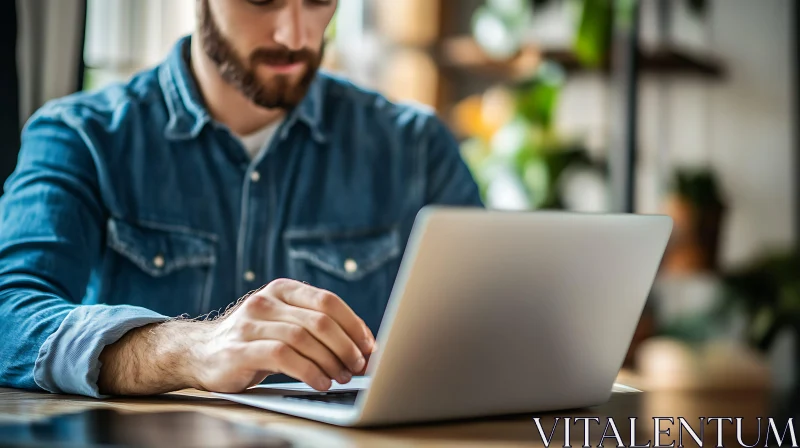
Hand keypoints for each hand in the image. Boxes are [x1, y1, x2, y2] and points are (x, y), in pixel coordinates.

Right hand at [97, 279, 374, 395]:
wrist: (198, 352)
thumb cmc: (253, 341)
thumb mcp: (282, 323)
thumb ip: (314, 327)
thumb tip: (363, 347)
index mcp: (282, 290)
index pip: (328, 301)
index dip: (354, 325)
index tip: (369, 347)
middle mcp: (266, 301)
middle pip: (320, 320)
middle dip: (346, 346)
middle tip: (358, 366)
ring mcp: (250, 324)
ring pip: (303, 338)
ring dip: (330, 361)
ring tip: (341, 377)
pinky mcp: (239, 349)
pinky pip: (283, 357)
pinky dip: (308, 371)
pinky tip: (320, 382)